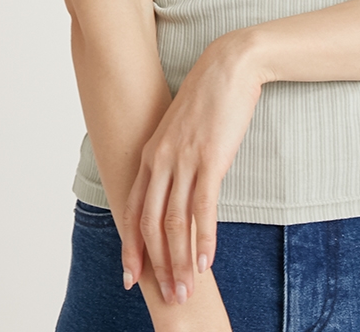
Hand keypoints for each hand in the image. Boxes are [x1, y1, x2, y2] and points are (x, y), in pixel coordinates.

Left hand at [121, 31, 263, 307]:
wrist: (229, 65)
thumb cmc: (208, 96)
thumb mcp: (180, 129)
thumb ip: (173, 158)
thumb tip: (177, 187)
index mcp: (150, 153)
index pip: (132, 210)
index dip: (131, 247)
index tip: (131, 277)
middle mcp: (160, 160)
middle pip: (150, 224)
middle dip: (156, 265)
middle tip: (168, 295)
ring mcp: (184, 159)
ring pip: (174, 222)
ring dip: (180, 260)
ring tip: (187, 288)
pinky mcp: (210, 159)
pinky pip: (202, 208)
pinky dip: (204, 238)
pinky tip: (207, 260)